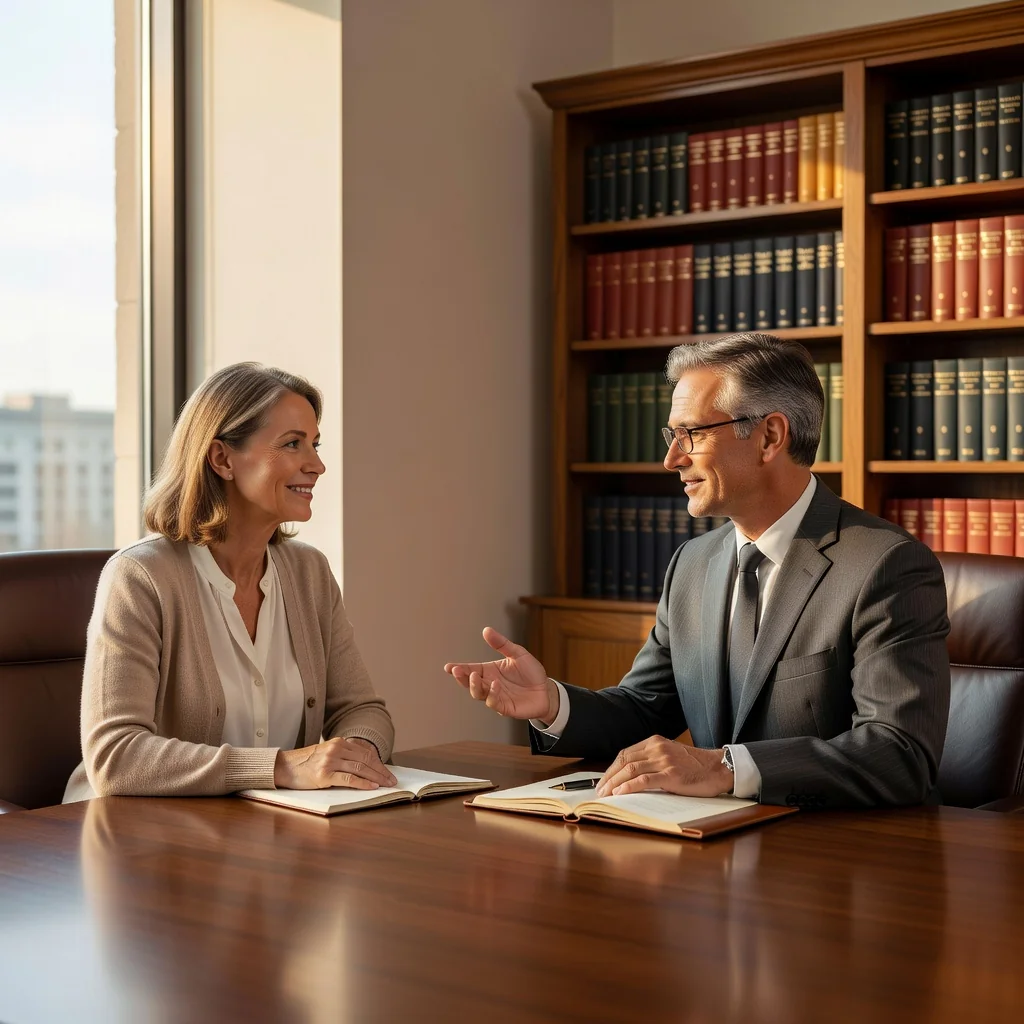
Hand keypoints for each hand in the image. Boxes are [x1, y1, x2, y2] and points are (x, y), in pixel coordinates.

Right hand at [273, 736, 397, 790]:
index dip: (380, 763)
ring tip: (386, 785)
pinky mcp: (324, 774)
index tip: (389, 772)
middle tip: (392, 780)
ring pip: (360, 768)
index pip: (365, 752)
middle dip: (381, 771)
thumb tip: (366, 767)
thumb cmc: (306, 763)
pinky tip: (372, 787)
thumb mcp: (326, 753)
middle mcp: (336, 749)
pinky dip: (363, 783)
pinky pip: (348, 779)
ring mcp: (330, 761)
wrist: (284, 767)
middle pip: (366, 760)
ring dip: (376, 777)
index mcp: (338, 742)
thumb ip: (344, 755)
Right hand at [444, 626, 558, 722]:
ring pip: (478, 694)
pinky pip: (494, 702)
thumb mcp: (517, 653)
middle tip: (456, 671)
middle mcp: (489, 684)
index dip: (458, 669)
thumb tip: (486, 630)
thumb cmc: (530, 672)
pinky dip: (492, 694)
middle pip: (470, 682)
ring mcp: (496, 697)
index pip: (470, 669)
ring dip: (474, 686)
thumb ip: (501, 644)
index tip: (448, 667)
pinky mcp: (505, 707)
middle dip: (461, 677)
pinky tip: (495, 685)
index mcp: (489, 671)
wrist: (546, 690)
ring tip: (474, 676)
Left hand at [596, 737, 732, 797]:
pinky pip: (644, 780)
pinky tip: (620, 793)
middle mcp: (657, 748)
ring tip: (606, 795)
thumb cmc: (695, 766)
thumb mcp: (670, 755)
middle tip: (599, 791)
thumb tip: (629, 776)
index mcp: (655, 742)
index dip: (611, 768)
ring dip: (614, 783)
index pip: (625, 754)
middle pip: (624, 761)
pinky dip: (629, 786)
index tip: (603, 780)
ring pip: (631, 770)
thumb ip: (652, 760)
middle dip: (608, 777)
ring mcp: (664, 761)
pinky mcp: (671, 775)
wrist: (719, 768)